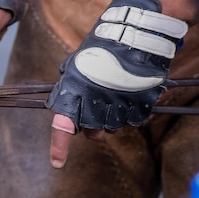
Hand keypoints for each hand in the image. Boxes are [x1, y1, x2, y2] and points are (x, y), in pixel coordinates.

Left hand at [46, 0, 187, 166]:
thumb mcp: (76, 64)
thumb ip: (69, 88)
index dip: (59, 146)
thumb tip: (64, 106)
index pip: (63, 126)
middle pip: (93, 131)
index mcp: (75, 93)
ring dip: (114, 116)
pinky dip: (132, 110)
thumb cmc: (100, 48)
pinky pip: (134, 119)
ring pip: (114, 126)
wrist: (134, 34)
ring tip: (116, 91)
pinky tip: (130, 91)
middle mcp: (96, 105)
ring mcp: (120, 107)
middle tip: (97, 108)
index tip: (57, 163)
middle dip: (93, 126)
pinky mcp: (141, 106)